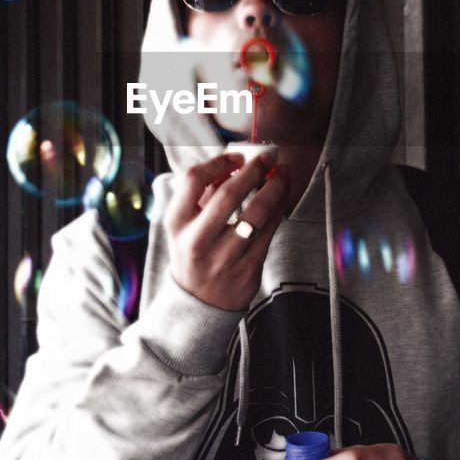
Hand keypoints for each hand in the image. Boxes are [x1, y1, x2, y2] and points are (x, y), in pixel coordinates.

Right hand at [163, 150, 289, 310]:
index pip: (193, 180)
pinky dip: (279, 209)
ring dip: (275, 187)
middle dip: (253, 170)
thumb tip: (232, 166)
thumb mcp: (185, 226)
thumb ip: (203, 196)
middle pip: (229, 194)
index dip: (218, 163)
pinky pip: (270, 231)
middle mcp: (197, 240)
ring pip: (257, 212)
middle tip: (266, 159)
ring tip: (282, 174)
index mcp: (177, 224)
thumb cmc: (194, 254)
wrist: (199, 302)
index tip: (236, 156)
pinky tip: (282, 198)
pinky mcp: (248, 268)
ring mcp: (223, 257)